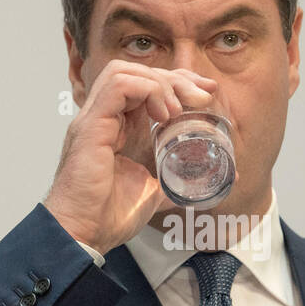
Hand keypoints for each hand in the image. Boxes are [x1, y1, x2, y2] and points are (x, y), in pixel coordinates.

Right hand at [44, 60, 217, 253]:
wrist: (84, 234)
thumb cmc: (109, 216)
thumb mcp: (156, 191)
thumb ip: (181, 181)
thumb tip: (220, 178)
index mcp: (118, 127)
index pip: (144, 83)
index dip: (177, 81)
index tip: (206, 93)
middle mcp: (104, 117)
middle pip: (137, 71)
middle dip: (175, 77)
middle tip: (202, 96)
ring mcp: (95, 119)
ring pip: (125, 71)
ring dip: (160, 83)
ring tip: (178, 110)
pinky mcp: (91, 126)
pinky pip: (118, 85)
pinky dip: (147, 91)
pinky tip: (164, 114)